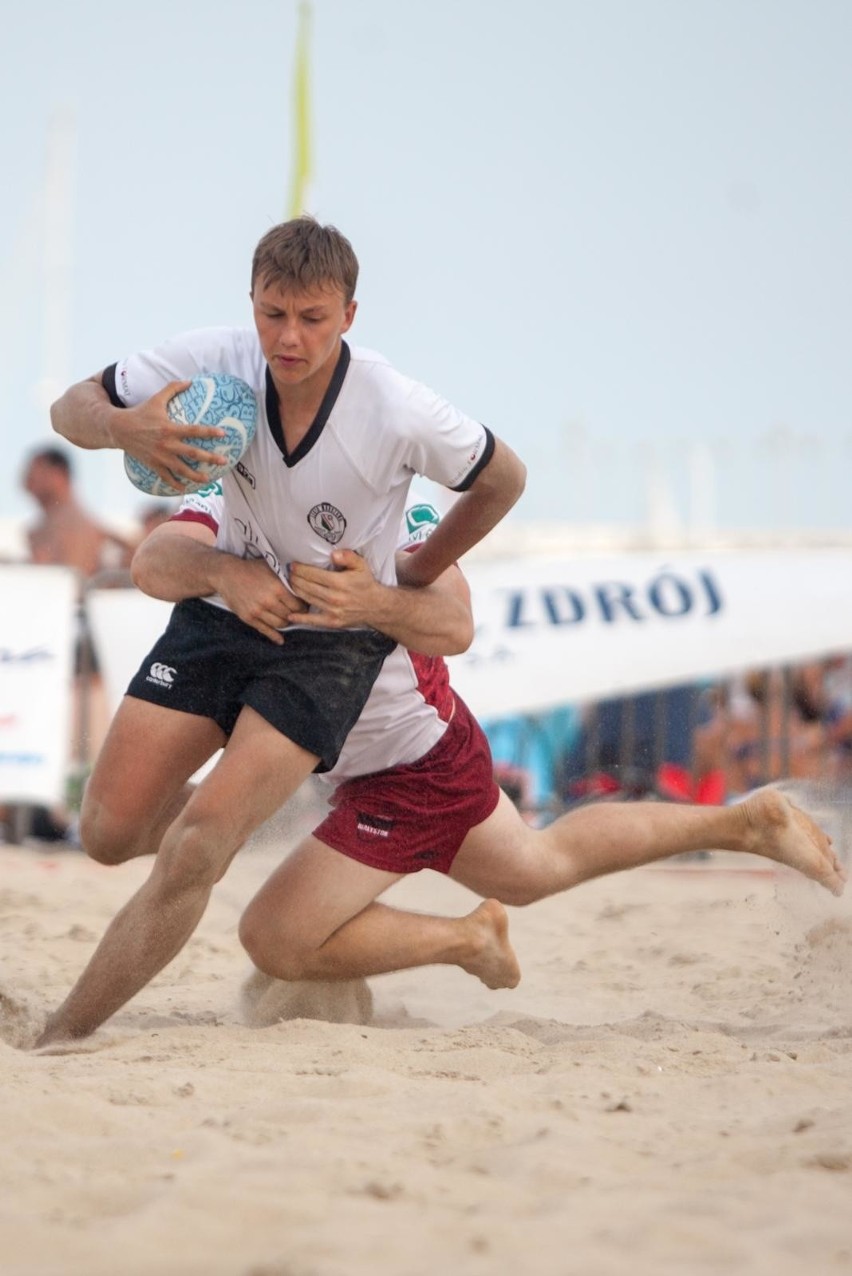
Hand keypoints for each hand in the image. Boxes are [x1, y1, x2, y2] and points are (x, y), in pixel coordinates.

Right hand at [109, 380, 230, 485]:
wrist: (119, 428)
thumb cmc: (140, 412)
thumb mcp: (156, 399)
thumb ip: (173, 388)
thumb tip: (190, 381)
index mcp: (169, 428)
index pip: (194, 430)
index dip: (209, 432)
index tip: (223, 434)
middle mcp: (166, 444)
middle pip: (192, 453)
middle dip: (209, 458)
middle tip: (224, 461)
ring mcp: (160, 457)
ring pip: (181, 469)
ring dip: (196, 476)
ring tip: (208, 479)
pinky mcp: (153, 465)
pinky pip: (166, 477)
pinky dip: (175, 484)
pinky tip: (184, 488)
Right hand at [214, 556, 307, 642]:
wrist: (227, 574)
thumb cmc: (251, 569)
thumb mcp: (272, 569)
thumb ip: (287, 579)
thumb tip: (303, 586)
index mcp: (278, 589)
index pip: (298, 605)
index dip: (303, 607)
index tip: (304, 606)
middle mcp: (269, 602)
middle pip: (290, 616)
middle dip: (296, 615)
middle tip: (298, 614)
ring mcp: (258, 611)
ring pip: (280, 625)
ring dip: (286, 623)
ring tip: (287, 619)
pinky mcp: (248, 618)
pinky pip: (265, 630)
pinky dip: (275, 637)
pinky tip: (280, 640)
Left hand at [288, 550, 384, 627]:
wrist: (376, 606)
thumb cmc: (366, 583)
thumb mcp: (361, 565)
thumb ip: (348, 557)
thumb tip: (333, 554)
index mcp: (339, 582)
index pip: (312, 574)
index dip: (300, 569)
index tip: (293, 565)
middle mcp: (334, 597)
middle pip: (306, 586)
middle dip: (295, 578)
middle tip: (289, 573)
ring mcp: (332, 611)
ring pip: (307, 599)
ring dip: (296, 591)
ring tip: (291, 584)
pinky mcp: (332, 622)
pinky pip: (313, 621)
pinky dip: (300, 618)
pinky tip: (290, 615)